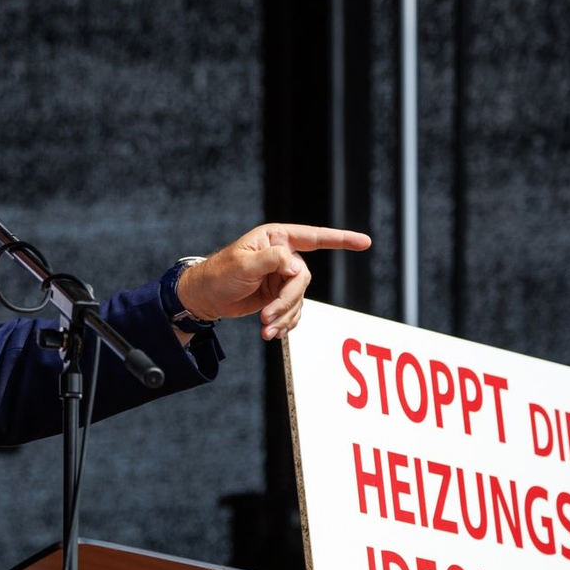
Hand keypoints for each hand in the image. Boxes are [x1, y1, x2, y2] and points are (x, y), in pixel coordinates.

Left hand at [176, 223, 370, 339]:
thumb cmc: (218, 274)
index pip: (314, 237)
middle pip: (302, 279)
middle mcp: (283, 255)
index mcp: (276, 238)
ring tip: (264, 329)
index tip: (365, 242)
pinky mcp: (279, 296)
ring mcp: (282, 277)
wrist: (205, 297)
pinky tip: (271, 332)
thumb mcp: (242, 264)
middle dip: (287, 301)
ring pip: (299, 299)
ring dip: (284, 316)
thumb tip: (295, 265)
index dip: (341, 239)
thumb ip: (271, 260)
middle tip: (267, 317)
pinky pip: (293, 310)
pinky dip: (285, 323)